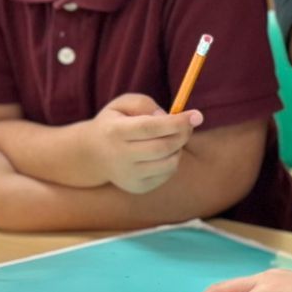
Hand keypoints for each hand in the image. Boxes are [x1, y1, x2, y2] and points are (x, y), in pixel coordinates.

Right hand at [86, 94, 201, 193]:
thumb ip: (144, 104)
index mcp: (115, 132)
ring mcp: (128, 176)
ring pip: (168, 163)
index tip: (197, 115)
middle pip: (162, 148)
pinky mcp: (137, 187)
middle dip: (182, 134)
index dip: (177, 122)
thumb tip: (166, 118)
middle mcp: (120, 157)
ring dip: (178, 148)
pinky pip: (166, 174)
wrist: (93, 155)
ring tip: (171, 138)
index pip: (150, 128)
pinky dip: (172, 160)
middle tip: (188, 125)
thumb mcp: (123, 104)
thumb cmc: (115, 123)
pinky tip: (162, 152)